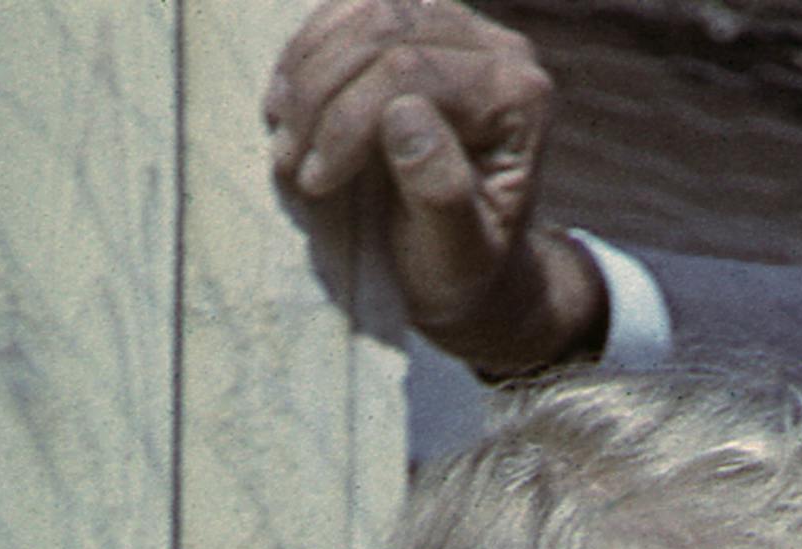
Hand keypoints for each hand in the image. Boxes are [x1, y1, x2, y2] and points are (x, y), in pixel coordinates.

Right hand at [264, 0, 604, 374]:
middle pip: (385, 28)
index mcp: (518, 97)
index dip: (348, 119)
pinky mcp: (419, 25)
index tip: (314, 182)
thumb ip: (440, 190)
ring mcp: (458, 28)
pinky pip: (351, 10)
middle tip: (288, 160)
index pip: (413, 72)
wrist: (459, 265)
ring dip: (308, 70)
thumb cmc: (459, 270)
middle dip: (322, 95)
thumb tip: (403, 115)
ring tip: (284, 133)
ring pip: (363, 11)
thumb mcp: (454, 256)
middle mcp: (497, 49)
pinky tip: (289, 100)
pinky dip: (310, 51)